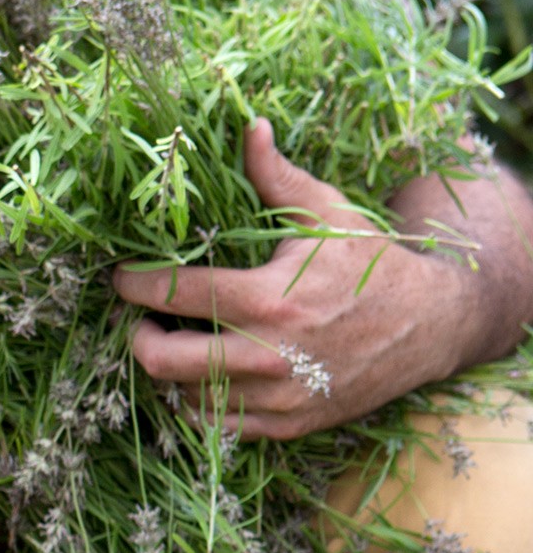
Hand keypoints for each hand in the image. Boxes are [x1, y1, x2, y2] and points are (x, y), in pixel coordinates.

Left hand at [114, 117, 480, 440]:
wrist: (431, 325)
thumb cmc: (372, 263)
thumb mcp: (329, 213)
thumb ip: (278, 177)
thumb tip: (248, 126)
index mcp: (268, 299)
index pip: (172, 295)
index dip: (133, 285)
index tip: (121, 277)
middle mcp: (266, 356)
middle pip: (160, 360)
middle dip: (138, 337)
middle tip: (143, 319)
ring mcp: (274, 398)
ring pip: (181, 397)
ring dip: (169, 371)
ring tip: (177, 340)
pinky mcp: (284, 426)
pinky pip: (214, 426)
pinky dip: (197, 402)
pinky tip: (204, 373)